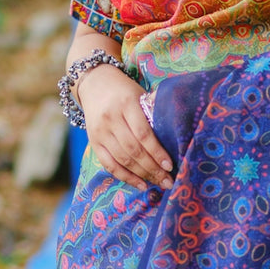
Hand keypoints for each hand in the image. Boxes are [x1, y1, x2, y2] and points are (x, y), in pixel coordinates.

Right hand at [76, 64, 173, 190]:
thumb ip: (153, 112)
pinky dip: (125, 177)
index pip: (143, 134)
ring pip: (122, 160)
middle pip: (133, 150)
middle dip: (152, 168)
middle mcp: (111, 119)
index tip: (170, 165)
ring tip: (158, 183)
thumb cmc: (124, 91)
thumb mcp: (140, 95)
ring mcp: (100, 132)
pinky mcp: (94, 142)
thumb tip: (176, 135)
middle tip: (168, 181)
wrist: (94, 84)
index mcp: (127, 104)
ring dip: (142, 175)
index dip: (157, 152)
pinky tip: (140, 184)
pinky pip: (109, 165)